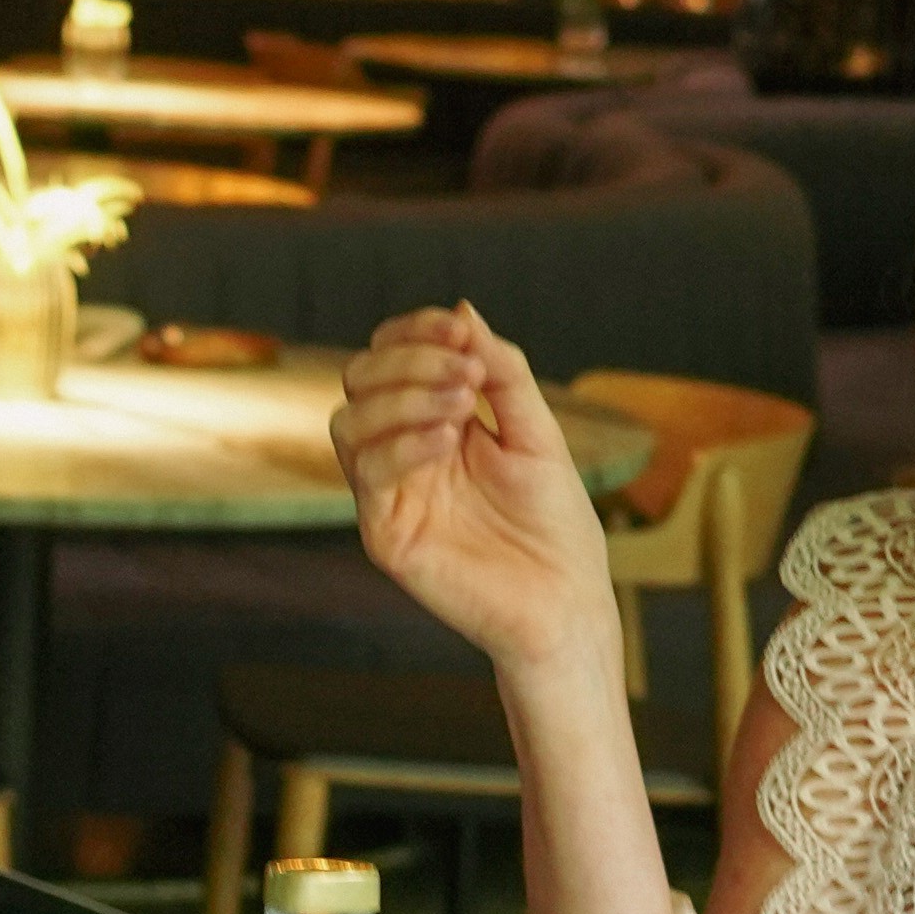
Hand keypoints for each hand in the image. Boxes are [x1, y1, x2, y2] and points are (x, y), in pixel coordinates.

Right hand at [333, 303, 618, 685]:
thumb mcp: (537, 431)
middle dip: (409, 361)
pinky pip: (367, 473)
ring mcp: (389, 493)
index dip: (415, 333)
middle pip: (360, 379)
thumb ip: (502, 372)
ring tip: (461, 407)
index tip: (460, 332)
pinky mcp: (384, 533)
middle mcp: (403, 453)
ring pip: (347, 421)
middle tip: (468, 375)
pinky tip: (448, 440)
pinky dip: (402, 444)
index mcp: (436, 423)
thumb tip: (463, 311)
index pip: (393, 357)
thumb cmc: (556, 524)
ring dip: (402, 397)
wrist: (566, 602)